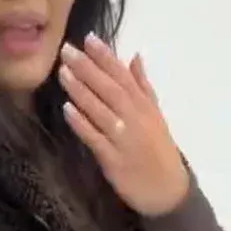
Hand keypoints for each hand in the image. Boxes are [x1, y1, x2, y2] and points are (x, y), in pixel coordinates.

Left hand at [59, 34, 188, 217]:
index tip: (89, 39)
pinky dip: (82, 124)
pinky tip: (67, 110)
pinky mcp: (114, 161)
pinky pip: (95, 139)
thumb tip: (134, 57)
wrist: (167, 191)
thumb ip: (143, 87)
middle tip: (67, 51)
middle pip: (110, 89)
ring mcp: (124, 140)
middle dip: (88, 69)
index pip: (124, 76)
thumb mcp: (155, 115)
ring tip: (63, 73)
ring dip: (81, 91)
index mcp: (145, 106)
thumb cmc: (158, 151)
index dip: (106, 57)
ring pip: (101, 111)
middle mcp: (135, 119)